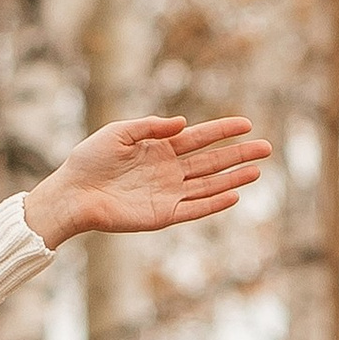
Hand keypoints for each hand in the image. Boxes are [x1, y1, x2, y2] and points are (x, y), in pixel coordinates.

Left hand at [23, 113, 270, 247]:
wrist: (72, 193)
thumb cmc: (89, 160)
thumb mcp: (119, 132)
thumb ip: (151, 126)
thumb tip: (182, 123)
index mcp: (160, 148)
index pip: (200, 137)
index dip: (224, 130)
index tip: (247, 124)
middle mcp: (169, 171)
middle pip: (212, 162)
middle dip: (239, 154)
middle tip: (266, 148)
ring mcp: (167, 194)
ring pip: (208, 186)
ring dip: (233, 179)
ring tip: (257, 171)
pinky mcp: (161, 215)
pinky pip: (193, 210)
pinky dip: (212, 204)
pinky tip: (233, 196)